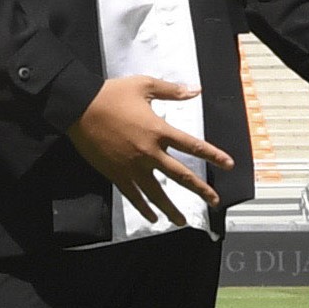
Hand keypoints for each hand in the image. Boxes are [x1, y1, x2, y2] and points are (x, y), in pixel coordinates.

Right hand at [69, 75, 228, 226]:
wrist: (80, 107)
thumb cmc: (112, 94)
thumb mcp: (144, 85)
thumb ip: (172, 90)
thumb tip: (196, 90)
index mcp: (159, 130)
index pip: (192, 145)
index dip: (213, 155)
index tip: (228, 164)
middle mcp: (150, 152)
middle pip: (180, 175)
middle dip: (200, 190)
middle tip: (214, 201)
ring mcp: (132, 166)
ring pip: (157, 193)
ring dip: (171, 208)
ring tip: (182, 221)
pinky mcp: (116, 174)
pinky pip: (133, 196)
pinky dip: (143, 208)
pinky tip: (152, 218)